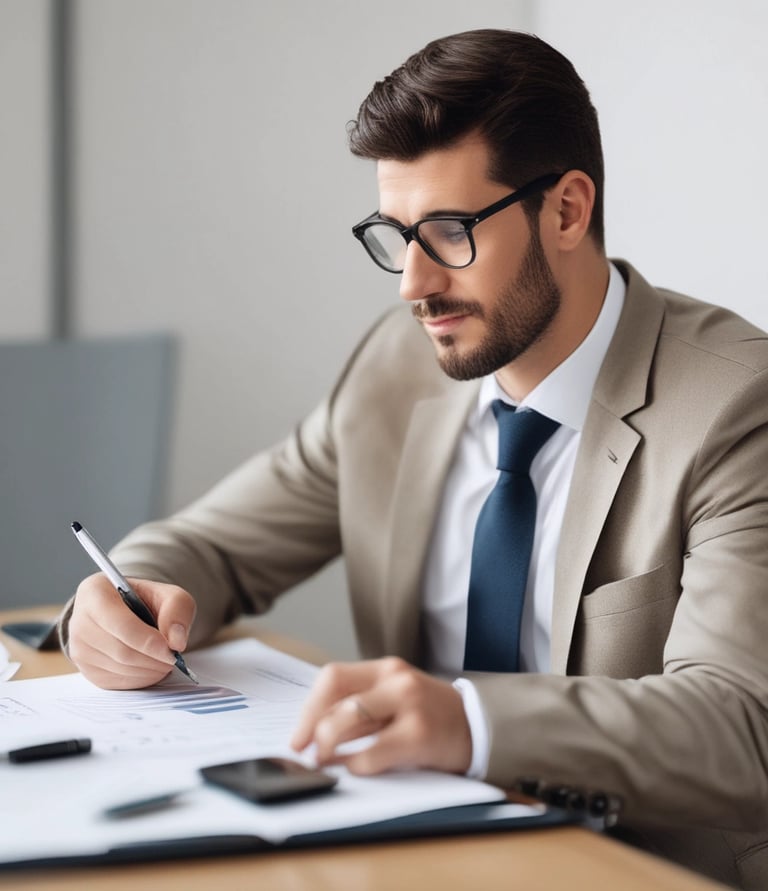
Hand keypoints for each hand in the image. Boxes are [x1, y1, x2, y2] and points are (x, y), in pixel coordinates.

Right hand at [66, 573, 196, 689]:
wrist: (125, 611)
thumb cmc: (144, 600)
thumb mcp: (168, 594)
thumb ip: (178, 608)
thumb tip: (176, 641)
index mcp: (95, 592)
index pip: (121, 624)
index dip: (148, 641)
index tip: (171, 651)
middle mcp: (79, 621)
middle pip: (121, 651)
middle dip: (153, 659)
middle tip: (173, 658)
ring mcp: (79, 649)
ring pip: (120, 669)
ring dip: (150, 671)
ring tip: (165, 661)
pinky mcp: (85, 670)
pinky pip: (116, 682)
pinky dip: (140, 679)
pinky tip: (150, 667)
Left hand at [290, 657, 471, 775]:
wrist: (477, 725)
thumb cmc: (427, 713)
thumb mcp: (395, 696)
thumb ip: (361, 703)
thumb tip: (312, 731)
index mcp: (385, 669)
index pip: (333, 677)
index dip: (309, 708)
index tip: (298, 736)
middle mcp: (396, 680)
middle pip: (338, 699)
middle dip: (313, 730)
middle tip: (308, 752)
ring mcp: (409, 705)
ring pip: (350, 723)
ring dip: (329, 748)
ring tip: (326, 762)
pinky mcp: (419, 735)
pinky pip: (371, 754)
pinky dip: (355, 765)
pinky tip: (355, 769)